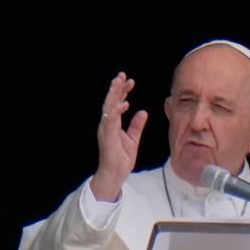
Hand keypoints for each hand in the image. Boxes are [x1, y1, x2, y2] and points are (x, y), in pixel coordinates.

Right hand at [90, 72, 148, 201]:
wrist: (115, 174)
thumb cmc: (121, 158)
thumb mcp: (133, 139)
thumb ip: (137, 126)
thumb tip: (143, 112)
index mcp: (113, 123)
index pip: (117, 103)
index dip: (122, 91)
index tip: (130, 81)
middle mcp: (107, 124)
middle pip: (111, 102)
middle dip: (116, 88)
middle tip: (122, 75)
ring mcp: (106, 130)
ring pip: (108, 107)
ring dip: (113, 94)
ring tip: (118, 82)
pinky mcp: (107, 137)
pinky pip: (110, 121)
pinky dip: (116, 111)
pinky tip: (122, 103)